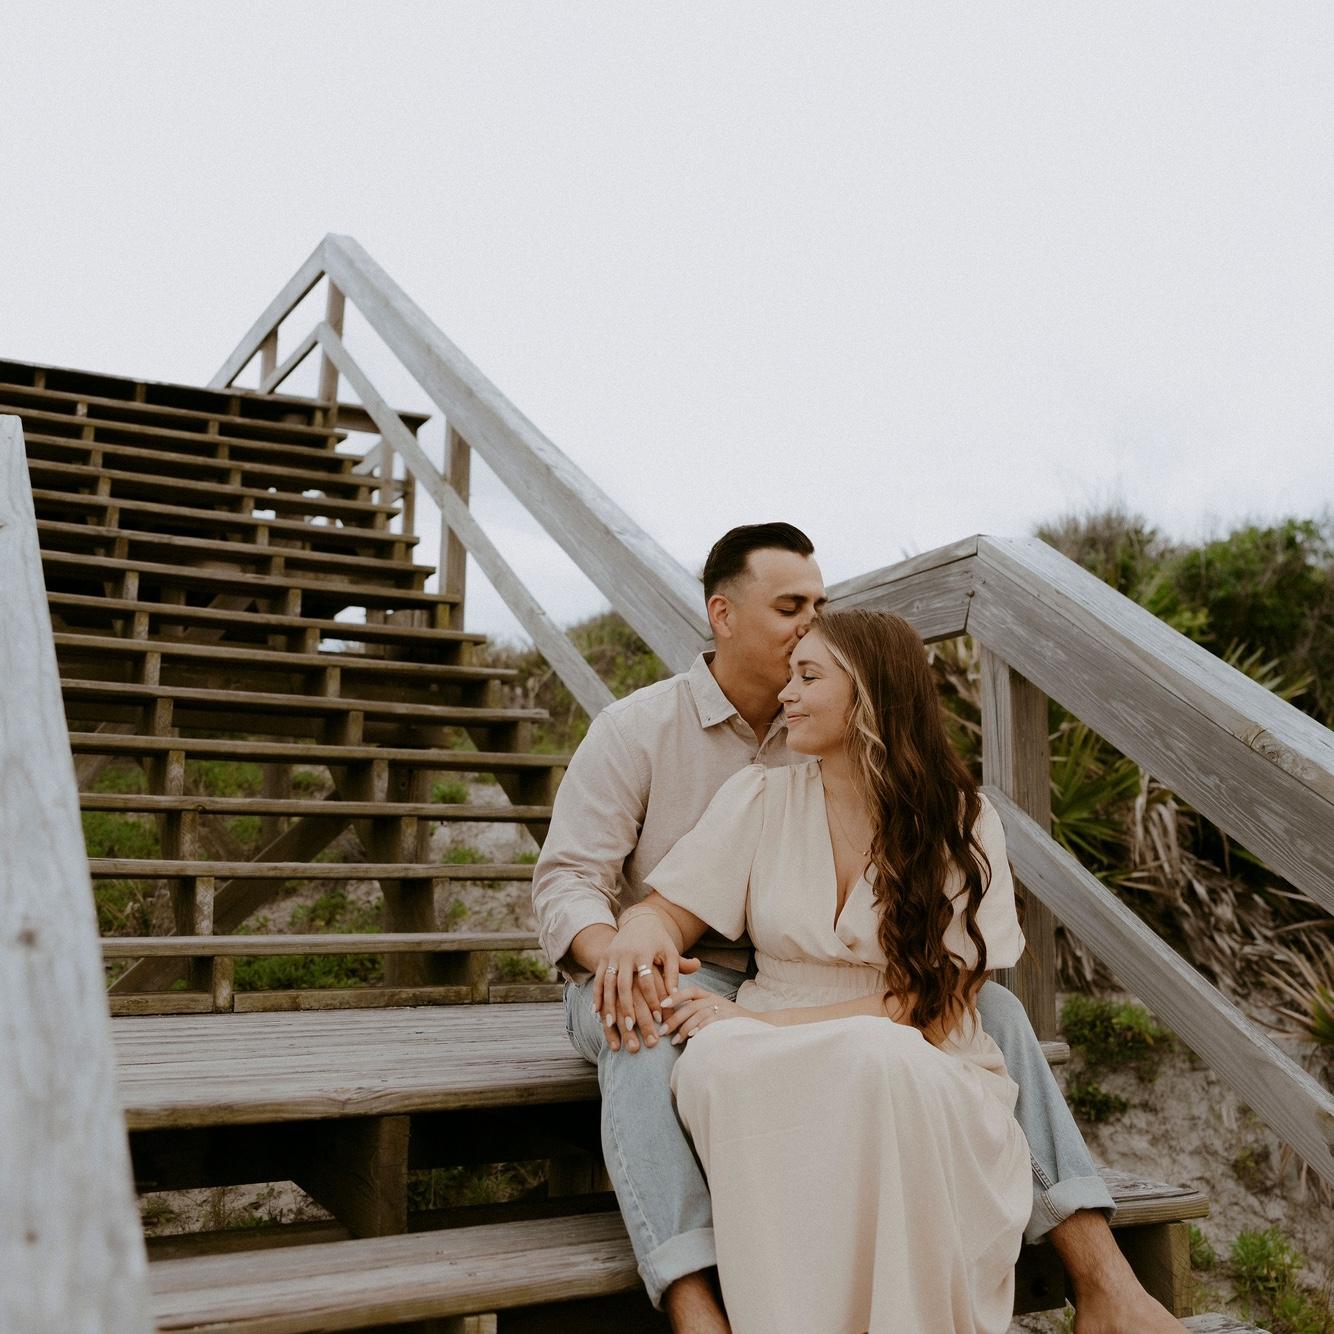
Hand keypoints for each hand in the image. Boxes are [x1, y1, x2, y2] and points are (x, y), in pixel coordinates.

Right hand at [593, 910, 698, 1053]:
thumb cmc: (659, 941)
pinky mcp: (603, 958)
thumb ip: (675, 972)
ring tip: (610, 1025)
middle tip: (630, 1027)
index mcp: (643, 951)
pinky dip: (597, 996)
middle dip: (626, 1006)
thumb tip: (676, 996)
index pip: (647, 979)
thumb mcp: (670, 952)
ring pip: (607, 984)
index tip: (658, 1018)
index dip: (653, 999)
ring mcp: (611, 956)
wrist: (638, 920)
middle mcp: (624, 954)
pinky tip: (597, 1012)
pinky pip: (597, 979)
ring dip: (608, 1005)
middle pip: (624, 984)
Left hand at [662, 986, 748, 1044]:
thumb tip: (675, 1024)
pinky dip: (701, 1030)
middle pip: (691, 1006)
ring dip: (685, 1029)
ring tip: (674, 1040)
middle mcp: (715, 1000)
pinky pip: (712, 1024)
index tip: (661, 1004)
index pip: (691, 991)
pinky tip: (692, 1038)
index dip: (675, 996)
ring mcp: (723, 1010)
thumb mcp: (715, 1011)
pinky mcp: (729, 1020)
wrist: (757, 1026)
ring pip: (699, 1015)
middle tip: (662, 1031)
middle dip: (675, 1019)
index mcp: (710, 996)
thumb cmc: (731, 1022)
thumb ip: (698, 1013)